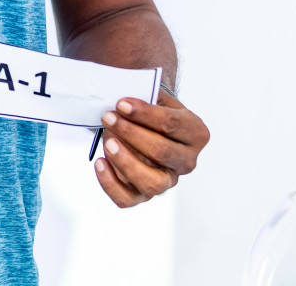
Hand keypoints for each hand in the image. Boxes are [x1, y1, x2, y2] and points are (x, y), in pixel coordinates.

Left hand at [93, 90, 209, 206]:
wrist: (147, 126)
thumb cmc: (150, 110)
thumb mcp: (155, 96)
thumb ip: (145, 95)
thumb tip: (122, 101)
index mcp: (196, 133)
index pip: (172, 125)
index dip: (145, 114)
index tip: (120, 103)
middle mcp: (186, 162)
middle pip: (162, 152)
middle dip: (131, 133)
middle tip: (107, 117)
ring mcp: (167, 181)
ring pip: (151, 183)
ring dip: (126, 161)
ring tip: (107, 142)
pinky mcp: (143, 195)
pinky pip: (127, 199)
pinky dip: (110, 184)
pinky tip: (99, 162)